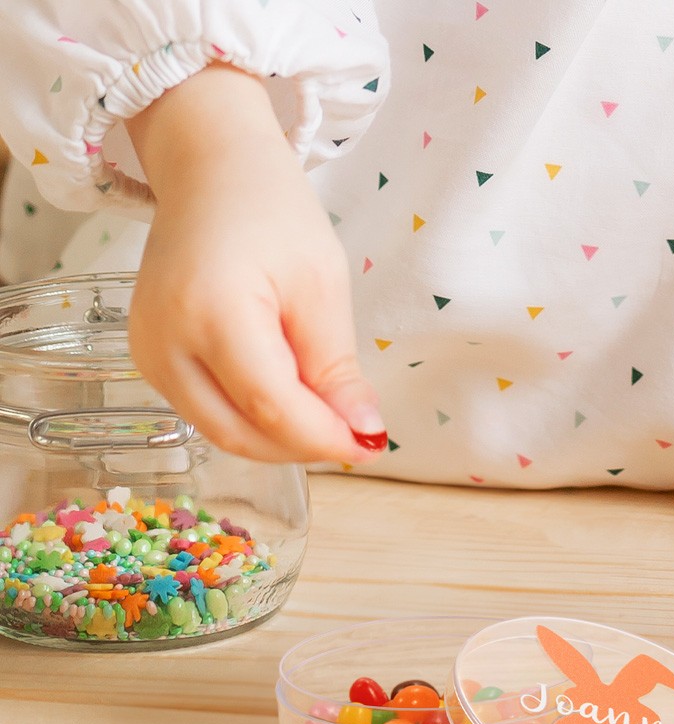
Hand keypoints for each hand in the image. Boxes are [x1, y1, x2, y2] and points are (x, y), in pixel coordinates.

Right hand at [126, 64, 385, 463]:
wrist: (210, 172)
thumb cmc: (272, 213)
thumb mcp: (322, 284)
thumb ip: (337, 368)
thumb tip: (362, 433)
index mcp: (211, 311)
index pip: (271, 407)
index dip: (324, 437)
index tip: (370, 445)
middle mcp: (164, 341)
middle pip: (239, 434)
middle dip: (303, 446)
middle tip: (353, 435)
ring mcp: (147, 354)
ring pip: (221, 432)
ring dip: (279, 439)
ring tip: (325, 413)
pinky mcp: (148, 359)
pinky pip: (206, 412)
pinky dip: (253, 419)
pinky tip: (289, 398)